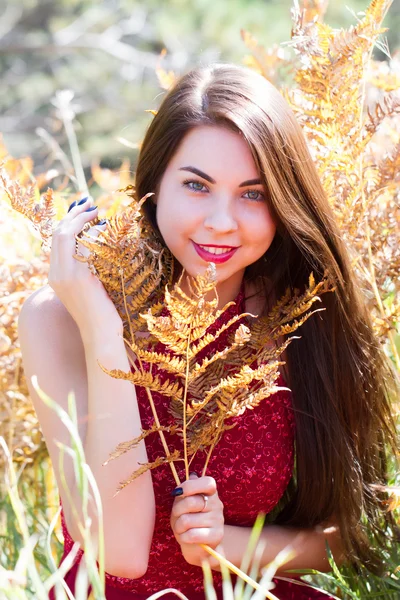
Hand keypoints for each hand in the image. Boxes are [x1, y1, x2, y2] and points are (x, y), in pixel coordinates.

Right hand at [48, 196, 122, 338]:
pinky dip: (93, 233)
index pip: (56, 240)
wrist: (100, 335)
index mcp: (56, 276)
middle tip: (90, 203)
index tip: (83, 210)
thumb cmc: (100, 313)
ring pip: (65, 236)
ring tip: (96, 211)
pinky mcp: (79, 278)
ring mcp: (66, 276)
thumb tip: (95, 246)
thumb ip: (86, 269)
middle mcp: (57, 274)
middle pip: (58, 233)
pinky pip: (82, 246)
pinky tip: (104, 228)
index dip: (68, 221)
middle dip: (74, 215)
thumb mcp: (89, 288)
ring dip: (82, 219)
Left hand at [170, 473, 224, 567]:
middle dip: (177, 510)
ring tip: (181, 528)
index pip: (207, 482)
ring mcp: (218, 520)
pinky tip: (186, 537)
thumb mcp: (182, 504)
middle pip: (191, 502)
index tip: (178, 493)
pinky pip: (192, 535)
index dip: (190, 486)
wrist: (197, 547)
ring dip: (178, 526)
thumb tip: (192, 476)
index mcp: (210, 493)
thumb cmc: (187, 521)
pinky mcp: (216, 536)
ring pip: (187, 520)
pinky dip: (183, 537)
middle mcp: (217, 504)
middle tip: (177, 515)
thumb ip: (185, 491)